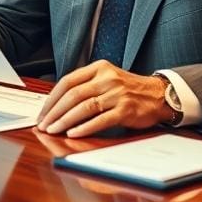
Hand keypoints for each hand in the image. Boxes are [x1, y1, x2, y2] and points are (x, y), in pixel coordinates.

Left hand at [36, 60, 168, 137]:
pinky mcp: (126, 110)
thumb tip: (56, 104)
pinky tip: (73, 133)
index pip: (68, 81)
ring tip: (53, 130)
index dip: (52, 98)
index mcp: (99, 68)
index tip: (42, 112)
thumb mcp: (107, 79)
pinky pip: (100, 119)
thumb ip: (86, 86)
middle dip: (54, 111)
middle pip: (73, 94)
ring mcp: (117, 94)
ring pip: (84, 107)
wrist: (159, 94)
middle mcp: (107, 78)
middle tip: (43, 124)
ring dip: (65, 120)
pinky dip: (84, 127)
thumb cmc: (128, 90)